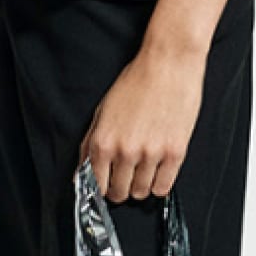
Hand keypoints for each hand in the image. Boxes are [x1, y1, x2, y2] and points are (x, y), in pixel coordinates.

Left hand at [80, 43, 205, 202]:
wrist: (169, 62)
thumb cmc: (138, 80)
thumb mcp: (103, 109)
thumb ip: (89, 145)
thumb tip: (80, 176)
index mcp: (103, 141)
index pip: (96, 187)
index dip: (102, 187)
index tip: (109, 182)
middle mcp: (125, 151)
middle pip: (119, 194)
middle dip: (122, 185)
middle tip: (129, 171)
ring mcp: (150, 154)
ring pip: (141, 193)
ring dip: (142, 184)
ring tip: (146, 164)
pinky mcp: (174, 152)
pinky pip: (163, 188)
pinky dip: (160, 182)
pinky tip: (159, 167)